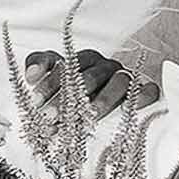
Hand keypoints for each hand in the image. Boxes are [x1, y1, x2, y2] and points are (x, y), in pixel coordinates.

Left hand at [23, 46, 160, 125]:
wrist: (115, 104)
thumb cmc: (78, 93)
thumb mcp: (56, 79)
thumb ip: (39, 68)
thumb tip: (30, 75)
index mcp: (83, 61)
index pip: (66, 65)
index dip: (49, 83)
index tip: (36, 102)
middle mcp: (105, 66)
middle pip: (90, 76)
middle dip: (70, 98)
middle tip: (52, 117)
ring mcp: (126, 77)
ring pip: (118, 82)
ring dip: (102, 100)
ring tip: (88, 118)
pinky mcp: (145, 90)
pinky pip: (147, 91)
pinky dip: (142, 98)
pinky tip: (129, 111)